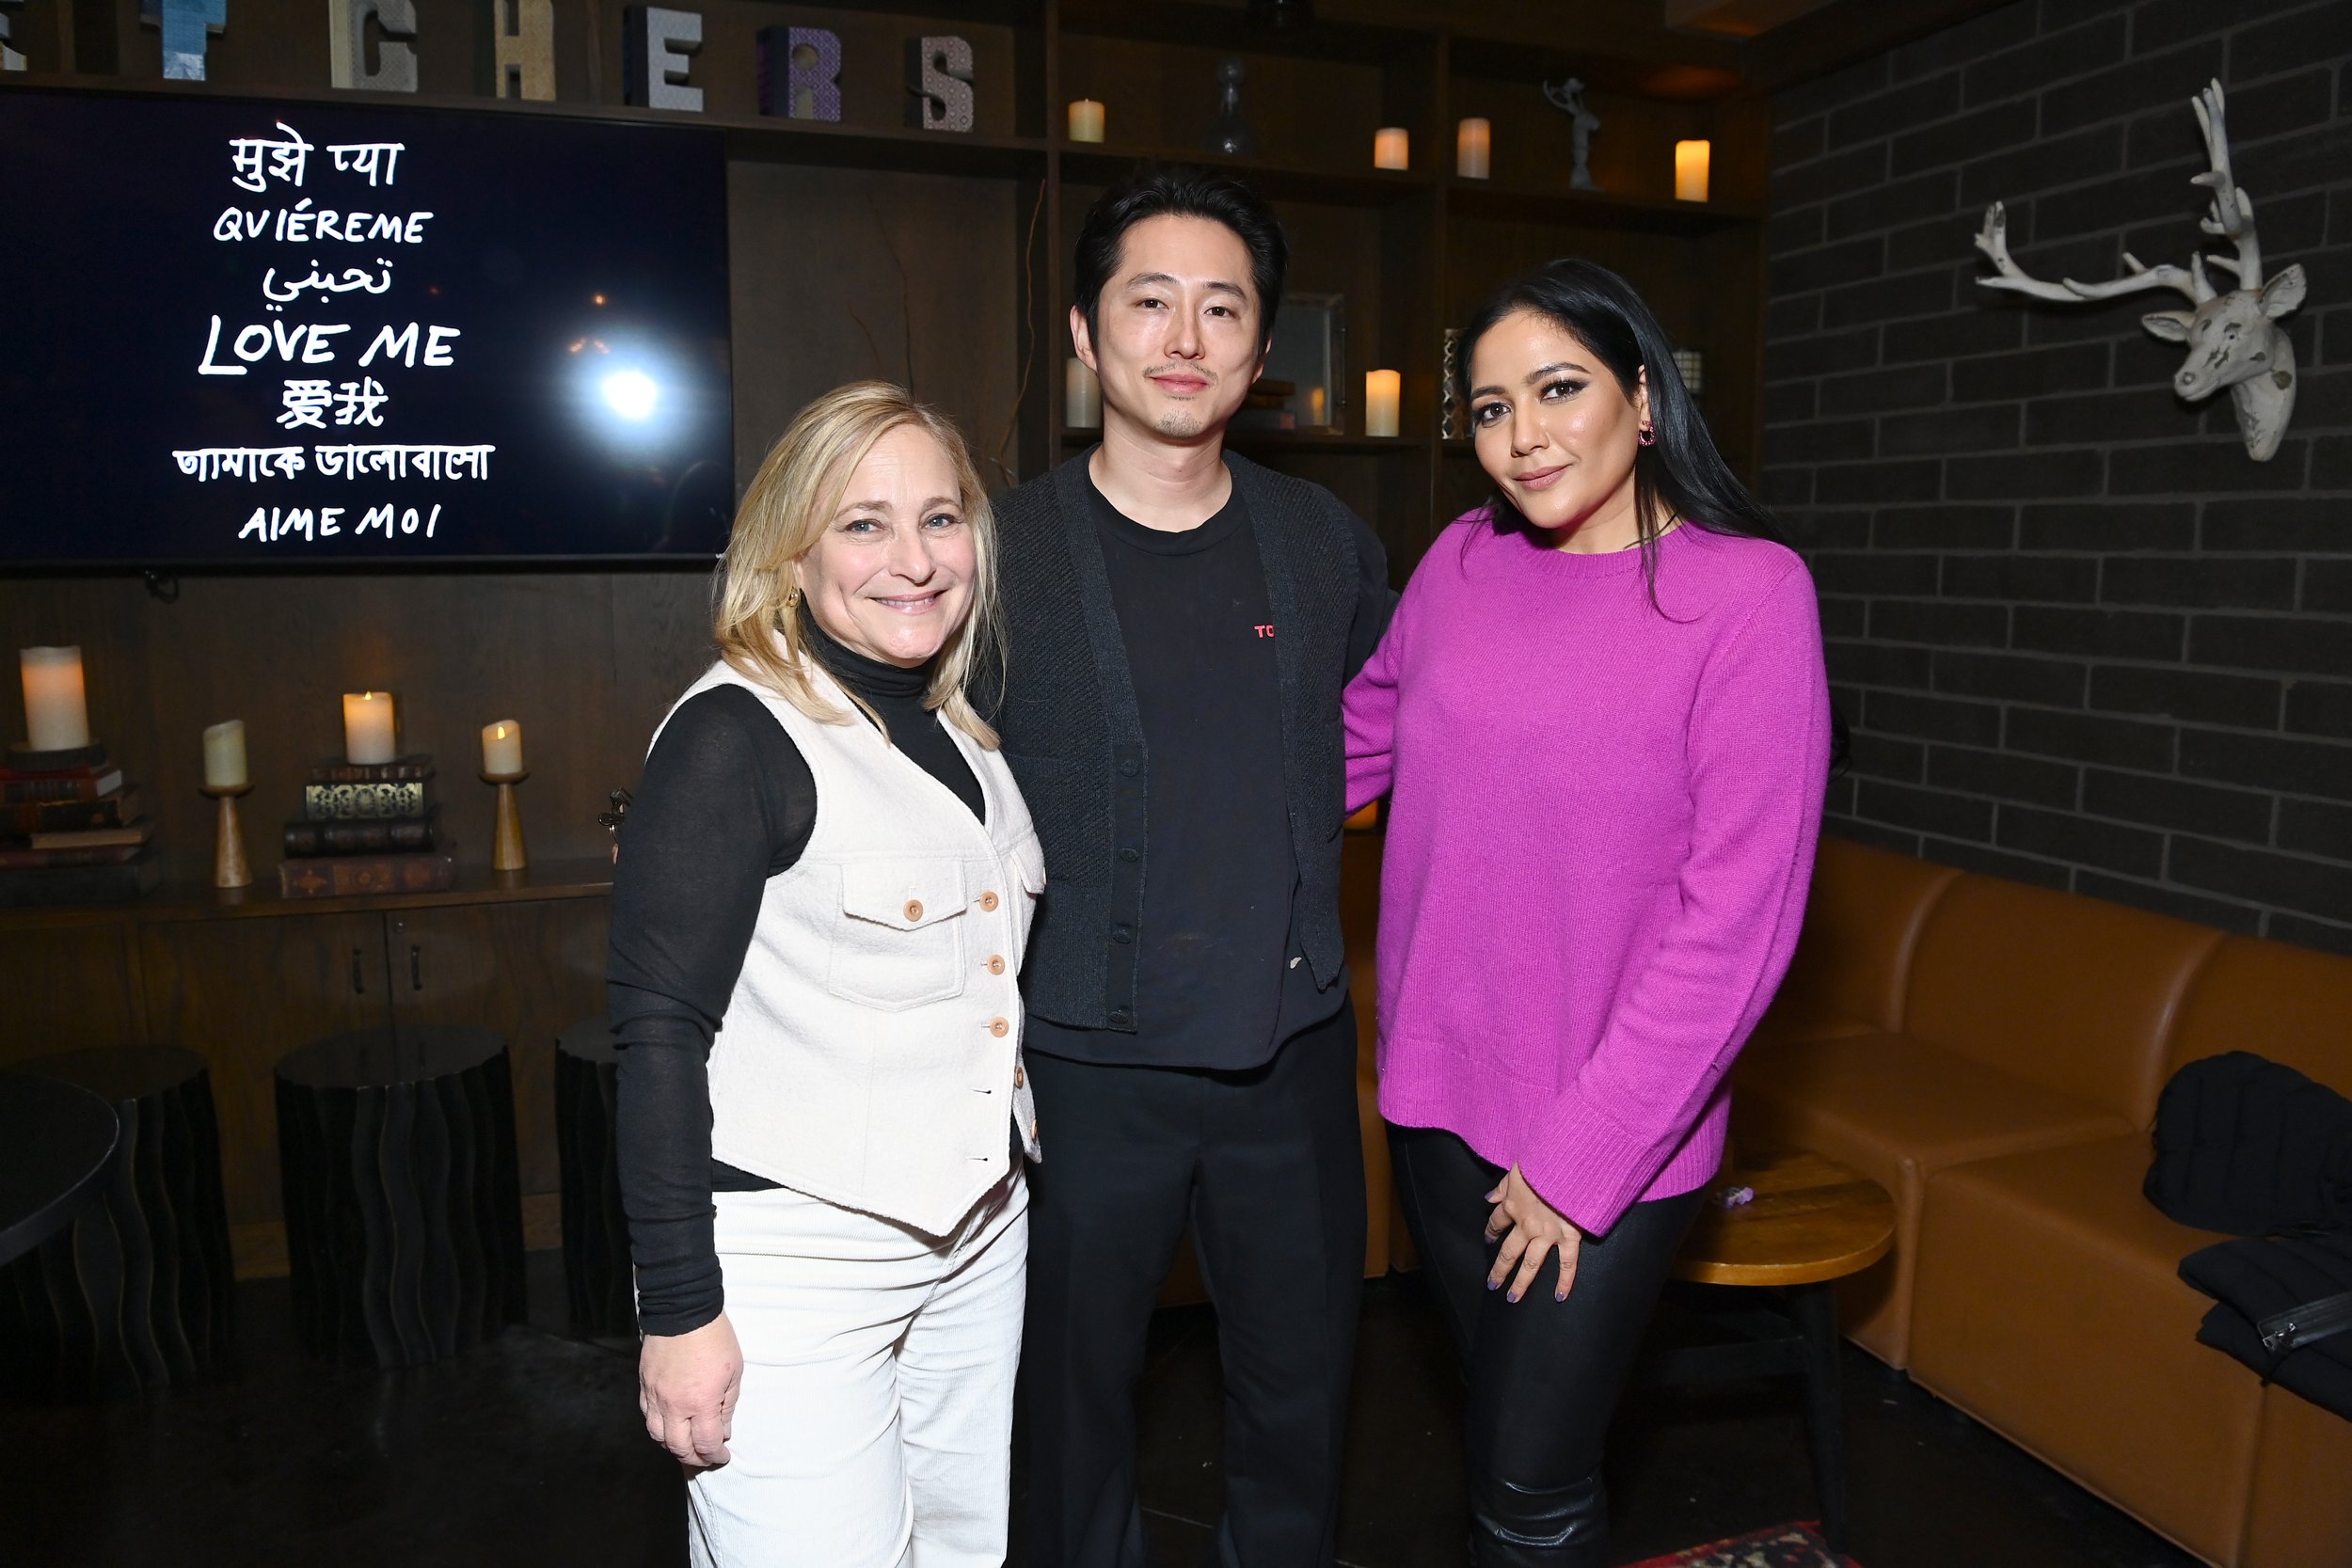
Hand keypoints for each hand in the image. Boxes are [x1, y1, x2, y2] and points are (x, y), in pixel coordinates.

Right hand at [640, 1312, 742, 1467]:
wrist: (683, 1310)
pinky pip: (647, 1416)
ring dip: (673, 1446)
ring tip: (687, 1445)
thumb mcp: (734, 1372)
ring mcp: (655, 1396)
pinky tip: (669, 1425)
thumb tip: (723, 1430)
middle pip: (679, 1447)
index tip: (723, 1455)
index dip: (715, 1455)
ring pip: (657, 1436)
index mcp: (701, 1403)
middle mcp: (674, 1405)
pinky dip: (658, 1427)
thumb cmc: (714, 1338)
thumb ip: (728, 1405)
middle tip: (706, 1457)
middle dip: (694, 1458)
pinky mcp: (644, 1386)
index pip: (706, 1444)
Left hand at [1484, 1165, 1583, 1303]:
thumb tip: (1489, 1197)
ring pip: (1531, 1264)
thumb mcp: (1516, 1167)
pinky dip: (1565, 1282)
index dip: (1491, 1230)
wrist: (1568, 1164)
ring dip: (1521, 1283)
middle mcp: (1527, 1224)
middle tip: (1492, 1284)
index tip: (1488, 1238)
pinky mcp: (1569, 1236)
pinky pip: (1567, 1263)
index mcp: (1513, 1205)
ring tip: (1512, 1298)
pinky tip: (1559, 1297)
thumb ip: (1503, 1185)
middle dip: (1499, 1269)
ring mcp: (1548, 1233)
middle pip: (1508, 1251)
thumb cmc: (1543, 1160)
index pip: (1497, 1222)